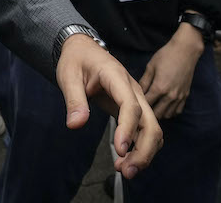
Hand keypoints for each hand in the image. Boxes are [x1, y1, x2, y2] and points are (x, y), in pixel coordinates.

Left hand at [56, 35, 162, 179]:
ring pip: (153, 129)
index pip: (131, 105)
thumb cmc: (76, 60)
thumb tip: (76, 125)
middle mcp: (133, 89)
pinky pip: (145, 130)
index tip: (119, 149)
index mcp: (116, 77)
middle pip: (151, 122)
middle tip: (126, 171)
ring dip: (144, 153)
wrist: (84, 49)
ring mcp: (137, 99)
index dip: (127, 129)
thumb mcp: (68, 76)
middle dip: (143, 150)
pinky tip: (125, 159)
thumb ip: (74, 100)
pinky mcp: (134, 108)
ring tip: (125, 170)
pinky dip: (141, 147)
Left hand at [139, 23, 203, 119]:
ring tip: (151, 109)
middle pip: (157, 114)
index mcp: (159, 88)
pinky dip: (169, 112)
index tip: (133, 106)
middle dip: (148, 114)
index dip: (139, 106)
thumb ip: (144, 82)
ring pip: (167, 115)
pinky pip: (177, 111)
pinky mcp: (185, 96)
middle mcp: (170, 95)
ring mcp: (179, 97)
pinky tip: (163, 106)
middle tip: (141, 110)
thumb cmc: (166, 56)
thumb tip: (136, 93)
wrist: (185, 51)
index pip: (146, 104)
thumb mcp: (151, 67)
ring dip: (159, 114)